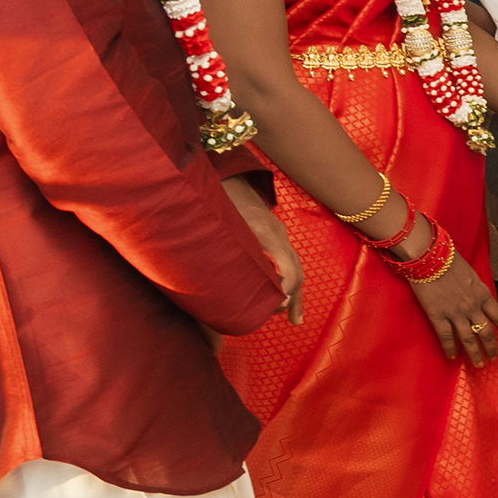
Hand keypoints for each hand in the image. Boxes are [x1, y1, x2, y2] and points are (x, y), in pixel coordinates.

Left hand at [226, 178, 303, 323]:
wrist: (229, 177)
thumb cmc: (217, 200)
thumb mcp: (216, 222)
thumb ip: (216, 246)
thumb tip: (202, 279)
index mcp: (264, 231)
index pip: (288, 264)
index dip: (287, 286)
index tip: (279, 304)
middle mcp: (277, 233)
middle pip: (296, 268)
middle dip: (293, 296)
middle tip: (286, 317)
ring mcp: (280, 234)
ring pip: (296, 267)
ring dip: (295, 294)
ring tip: (296, 320)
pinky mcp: (276, 237)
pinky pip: (289, 263)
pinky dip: (290, 283)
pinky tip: (286, 299)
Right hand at [404, 246, 497, 362]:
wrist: (430, 258)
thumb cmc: (450, 261)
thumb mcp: (472, 275)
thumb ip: (477, 290)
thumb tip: (479, 300)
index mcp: (483, 295)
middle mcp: (472, 307)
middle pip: (486, 332)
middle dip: (491, 348)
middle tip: (492, 358)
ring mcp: (455, 313)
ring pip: (468, 339)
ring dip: (474, 354)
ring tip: (478, 364)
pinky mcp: (438, 316)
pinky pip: (446, 337)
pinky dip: (450, 348)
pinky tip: (452, 356)